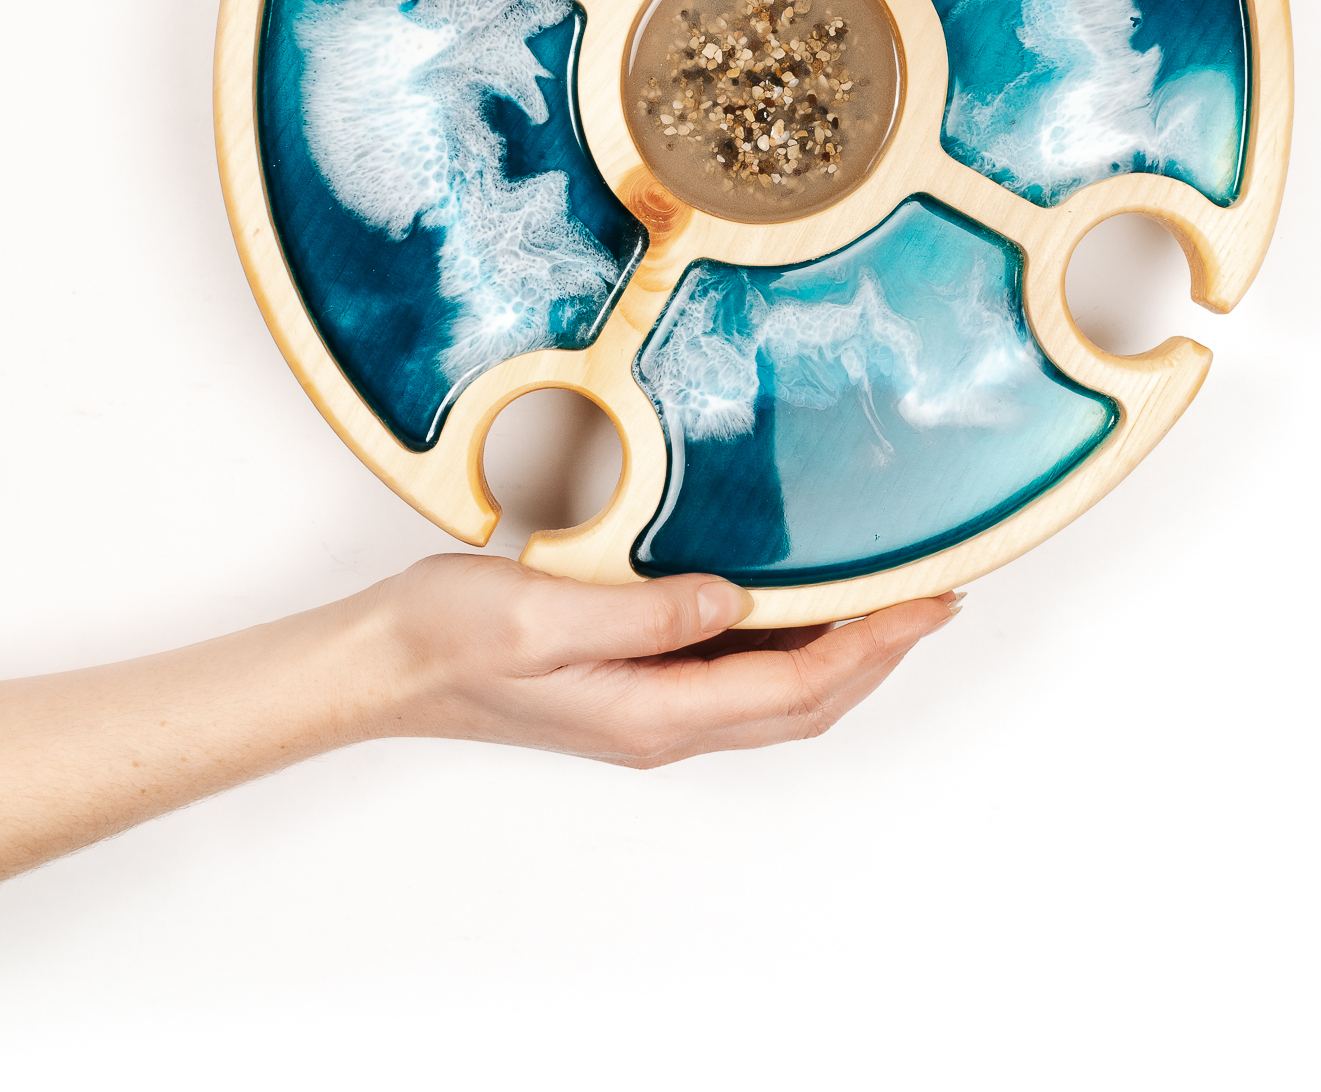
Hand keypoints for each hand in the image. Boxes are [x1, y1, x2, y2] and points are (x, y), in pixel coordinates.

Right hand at [356, 553, 958, 766]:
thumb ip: (644, 612)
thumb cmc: (448, 639)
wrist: (384, 663)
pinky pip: (738, 677)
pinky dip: (789, 646)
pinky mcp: (632, 687)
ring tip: (887, 601)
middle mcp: (663, 722)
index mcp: (653, 711)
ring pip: (778, 697)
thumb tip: (732, 599)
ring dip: (842, 655)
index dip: (874, 644)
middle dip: (880, 656)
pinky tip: (796, 604)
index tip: (929, 600)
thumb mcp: (543, 614)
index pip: (798, 685)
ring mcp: (648, 709)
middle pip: (806, 704)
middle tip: (935, 599)